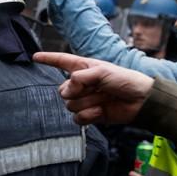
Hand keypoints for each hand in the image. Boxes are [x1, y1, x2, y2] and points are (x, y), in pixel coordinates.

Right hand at [34, 51, 154, 124]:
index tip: (35, 57)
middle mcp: (82, 84)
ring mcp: (85, 100)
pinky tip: (101, 111)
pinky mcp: (90, 114)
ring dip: (87, 103)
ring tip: (103, 99)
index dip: (48, 59)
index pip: (62, 61)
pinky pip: (77, 118)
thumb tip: (68, 89)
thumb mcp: (103, 71)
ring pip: (69, 105)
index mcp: (84, 69)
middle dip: (76, 92)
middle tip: (94, 89)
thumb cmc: (126, 81)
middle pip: (62, 90)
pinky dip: (89, 115)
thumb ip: (81, 77)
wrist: (141, 101)